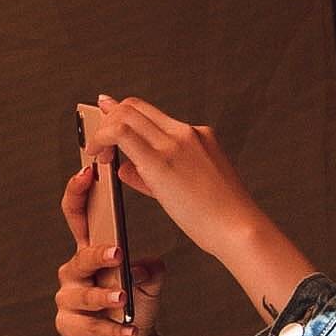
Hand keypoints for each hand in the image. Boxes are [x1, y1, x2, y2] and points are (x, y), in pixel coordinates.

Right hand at [52, 155, 156, 335]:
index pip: (77, 215)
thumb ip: (150, 267)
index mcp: (89, 250)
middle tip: (118, 254)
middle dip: (98, 255)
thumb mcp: (151, 280)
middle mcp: (74, 271)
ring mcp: (68, 298)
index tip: (87, 174)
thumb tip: (141, 268)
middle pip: (80, 257)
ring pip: (83, 294)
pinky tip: (130, 329)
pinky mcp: (68, 325)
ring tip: (124, 297)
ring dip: (104, 295)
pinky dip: (112, 327)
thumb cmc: (137, 302)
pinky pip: (88, 324)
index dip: (77, 193)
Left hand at [80, 96, 318, 318]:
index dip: (125, 112)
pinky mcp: (161, 160)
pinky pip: (122, 134)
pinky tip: (97, 155)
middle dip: (109, 117)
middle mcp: (186, 133)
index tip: (109, 115)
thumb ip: (154, 174)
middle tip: (96, 138)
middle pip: (136, 107)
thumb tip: (126, 168)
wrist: (239, 228)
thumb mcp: (189, 186)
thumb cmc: (219, 216)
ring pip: (126, 114)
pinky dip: (103, 138)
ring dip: (104, 129)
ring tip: (97, 152)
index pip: (153, 114)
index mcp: (200, 136)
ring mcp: (175, 143)